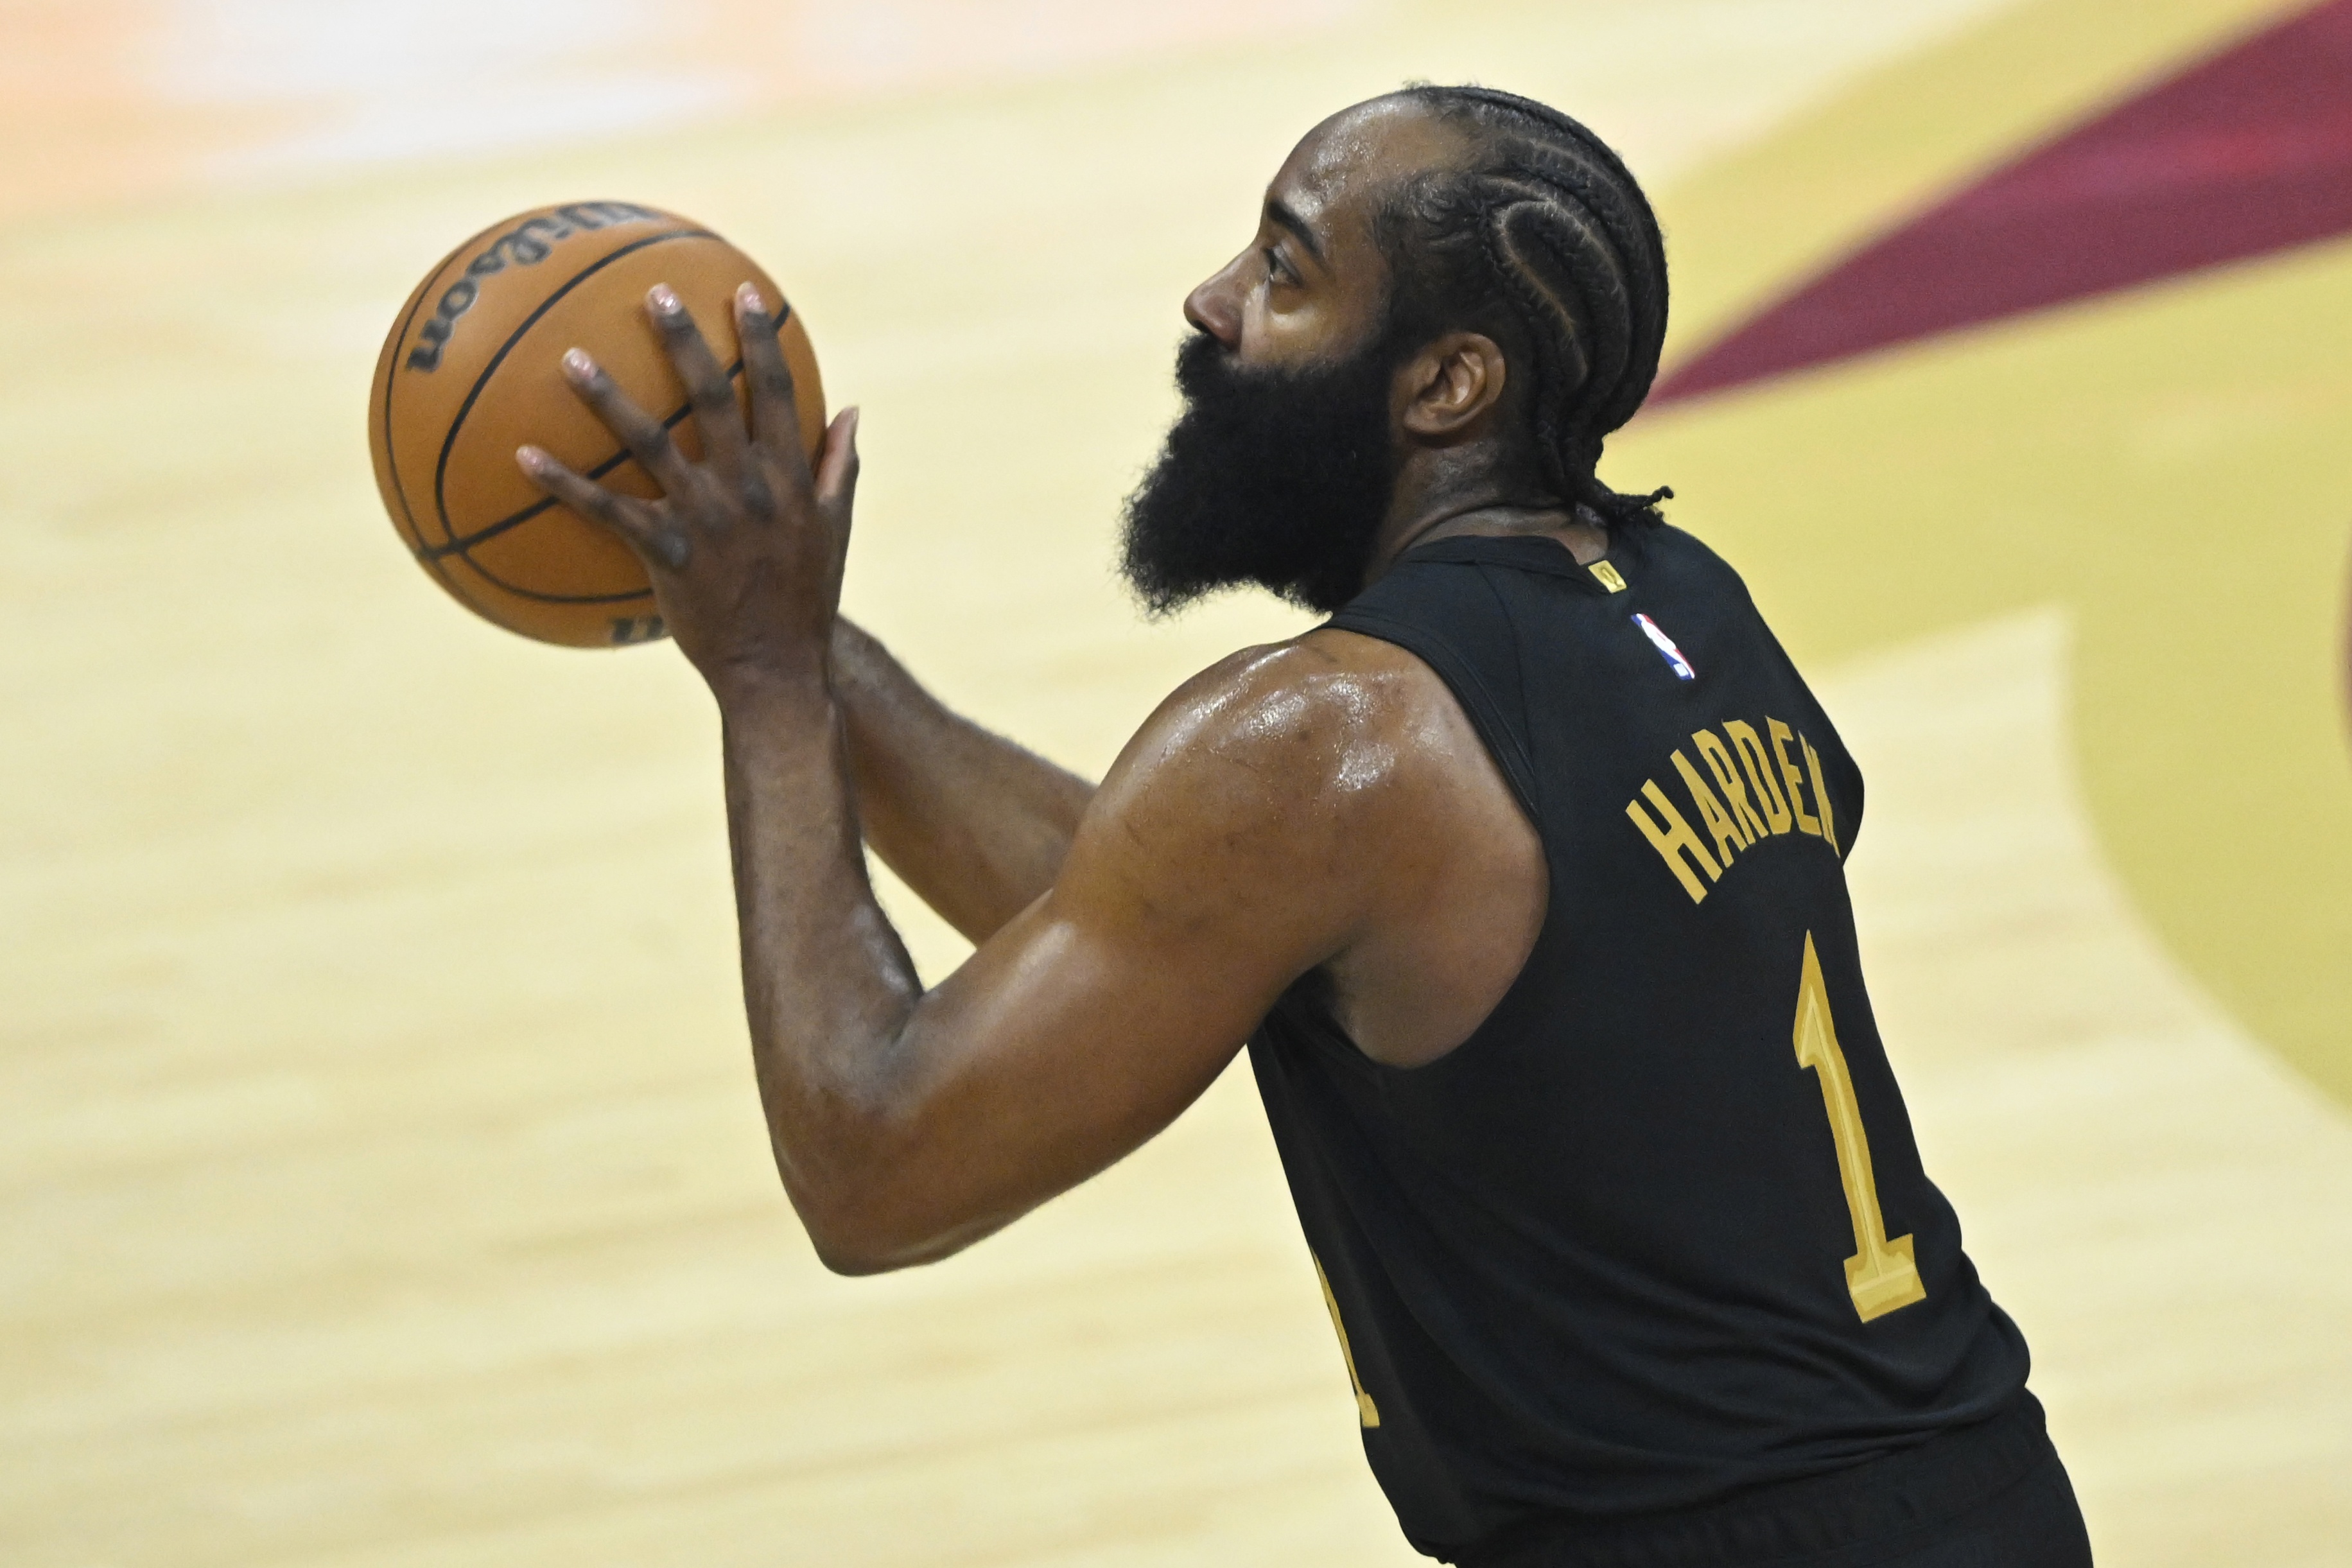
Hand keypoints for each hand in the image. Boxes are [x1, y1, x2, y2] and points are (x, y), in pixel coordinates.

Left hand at [516, 282, 857, 694]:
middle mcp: (747, 488)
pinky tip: (523, 455)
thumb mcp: (835, 529)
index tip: (744, 292)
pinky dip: (563, 482)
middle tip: (654, 293)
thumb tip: (850, 410)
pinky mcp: (665, 554)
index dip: (761, 339)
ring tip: (570, 359)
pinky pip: (606, 511)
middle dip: (684, 340)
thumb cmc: (807, 601)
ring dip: (608, 398)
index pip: (777, 392)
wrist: (778, 670)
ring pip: (650, 443)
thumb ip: (837, 467)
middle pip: (711, 397)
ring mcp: (704, 519)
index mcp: (789, 477)